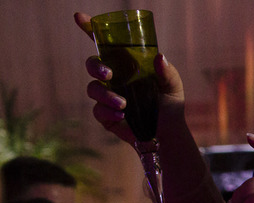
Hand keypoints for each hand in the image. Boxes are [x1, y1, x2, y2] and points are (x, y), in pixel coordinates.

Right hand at [77, 12, 184, 146]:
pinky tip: (122, 116)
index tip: (79, 17)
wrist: (168, 132)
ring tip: (123, 104)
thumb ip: (167, 72)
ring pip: (93, 88)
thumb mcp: (173, 86)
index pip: (104, 44)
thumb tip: (159, 57)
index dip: (89, 29)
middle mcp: (113, 78)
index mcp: (125, 65)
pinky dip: (108, 112)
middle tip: (109, 74)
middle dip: (95, 66)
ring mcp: (107, 96)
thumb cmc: (169, 104)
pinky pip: (98, 111)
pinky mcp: (105, 115)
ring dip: (105, 95)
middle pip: (92, 64)